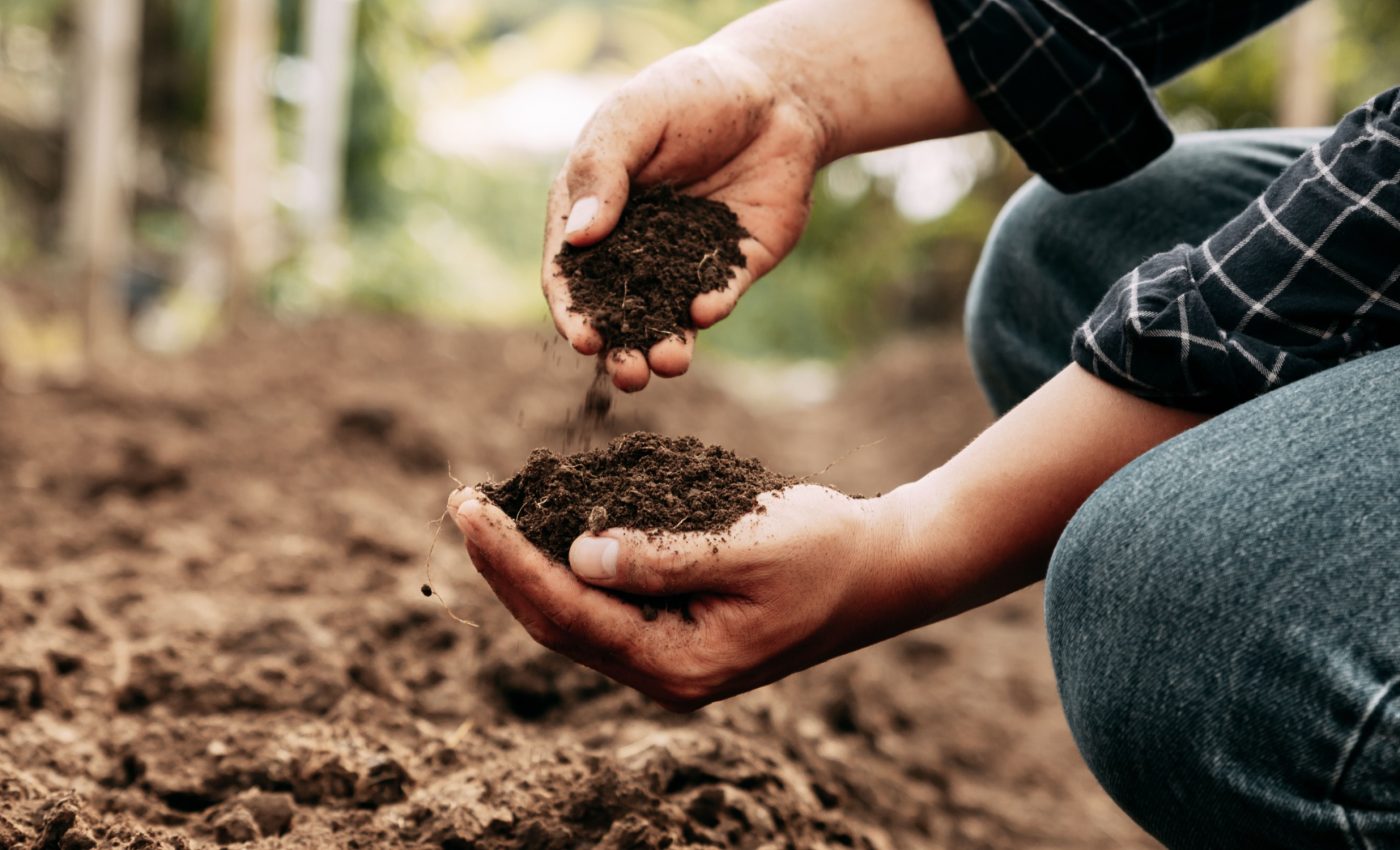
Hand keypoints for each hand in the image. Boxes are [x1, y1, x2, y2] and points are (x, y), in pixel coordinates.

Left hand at [449, 484, 921, 710]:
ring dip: (526, 566)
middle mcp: (665, 673)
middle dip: (504, 564)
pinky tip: (544, 528)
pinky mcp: (675, 631)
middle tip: (463, 502)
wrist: (881, 570)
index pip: (570, 613)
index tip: (472, 508)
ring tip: (486, 513)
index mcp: (680, 664)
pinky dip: (566, 565)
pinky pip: (602, 604)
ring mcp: (669, 657)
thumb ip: (662, 556)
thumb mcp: (748, 546)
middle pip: (557, 624)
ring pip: (573, 617)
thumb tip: (576, 555)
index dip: (512, 560)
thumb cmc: (826, 551)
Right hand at [543, 42, 827, 391]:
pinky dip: (711, 306)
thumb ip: (602, 172)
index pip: (570, 273)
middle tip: (630, 374)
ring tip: (669, 363)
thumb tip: (578, 238)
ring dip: (666, 346)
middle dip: (621, 349)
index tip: (584, 340)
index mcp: (593, 213)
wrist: (775, 91)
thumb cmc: (689, 93)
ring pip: (668, 318)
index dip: (572, 311)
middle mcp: (634, 246)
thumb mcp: (633, 117)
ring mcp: (683, 261)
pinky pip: (718, 295)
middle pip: (618, 312)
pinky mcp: (733, 265)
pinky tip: (707, 309)